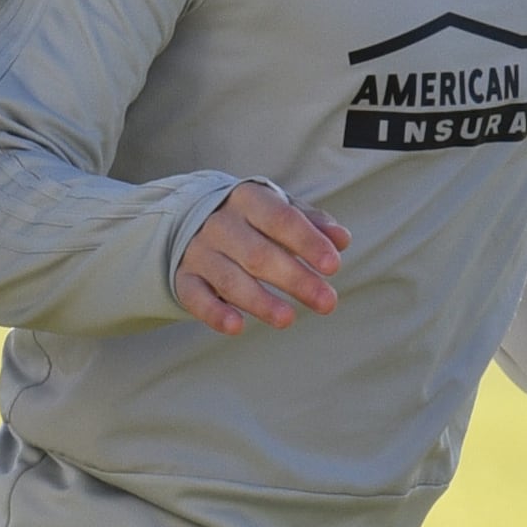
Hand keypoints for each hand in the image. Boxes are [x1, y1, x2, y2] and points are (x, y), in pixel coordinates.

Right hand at [176, 181, 347, 332]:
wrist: (189, 220)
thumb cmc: (252, 220)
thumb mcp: (280, 211)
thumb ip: (312, 224)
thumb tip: (342, 239)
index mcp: (248, 199)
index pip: (280, 219)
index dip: (308, 242)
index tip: (333, 266)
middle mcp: (220, 224)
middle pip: (259, 254)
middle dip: (295, 279)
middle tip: (327, 302)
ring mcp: (199, 251)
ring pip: (230, 279)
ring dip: (260, 301)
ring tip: (288, 319)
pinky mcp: (184, 278)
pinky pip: (196, 297)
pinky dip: (214, 312)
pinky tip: (236, 327)